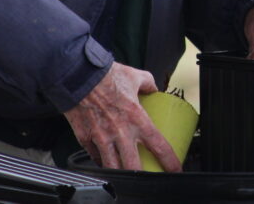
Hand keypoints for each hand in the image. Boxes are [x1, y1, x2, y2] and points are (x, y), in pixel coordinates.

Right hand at [64, 63, 180, 171]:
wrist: (79, 75)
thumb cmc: (107, 76)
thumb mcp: (136, 76)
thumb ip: (148, 84)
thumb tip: (154, 89)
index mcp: (136, 118)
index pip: (158, 145)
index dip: (169, 160)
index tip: (174, 168)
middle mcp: (120, 131)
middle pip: (133, 164)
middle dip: (142, 175)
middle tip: (147, 176)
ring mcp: (101, 137)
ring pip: (111, 166)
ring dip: (120, 172)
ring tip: (126, 174)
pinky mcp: (84, 138)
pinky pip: (94, 156)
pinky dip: (101, 161)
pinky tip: (106, 161)